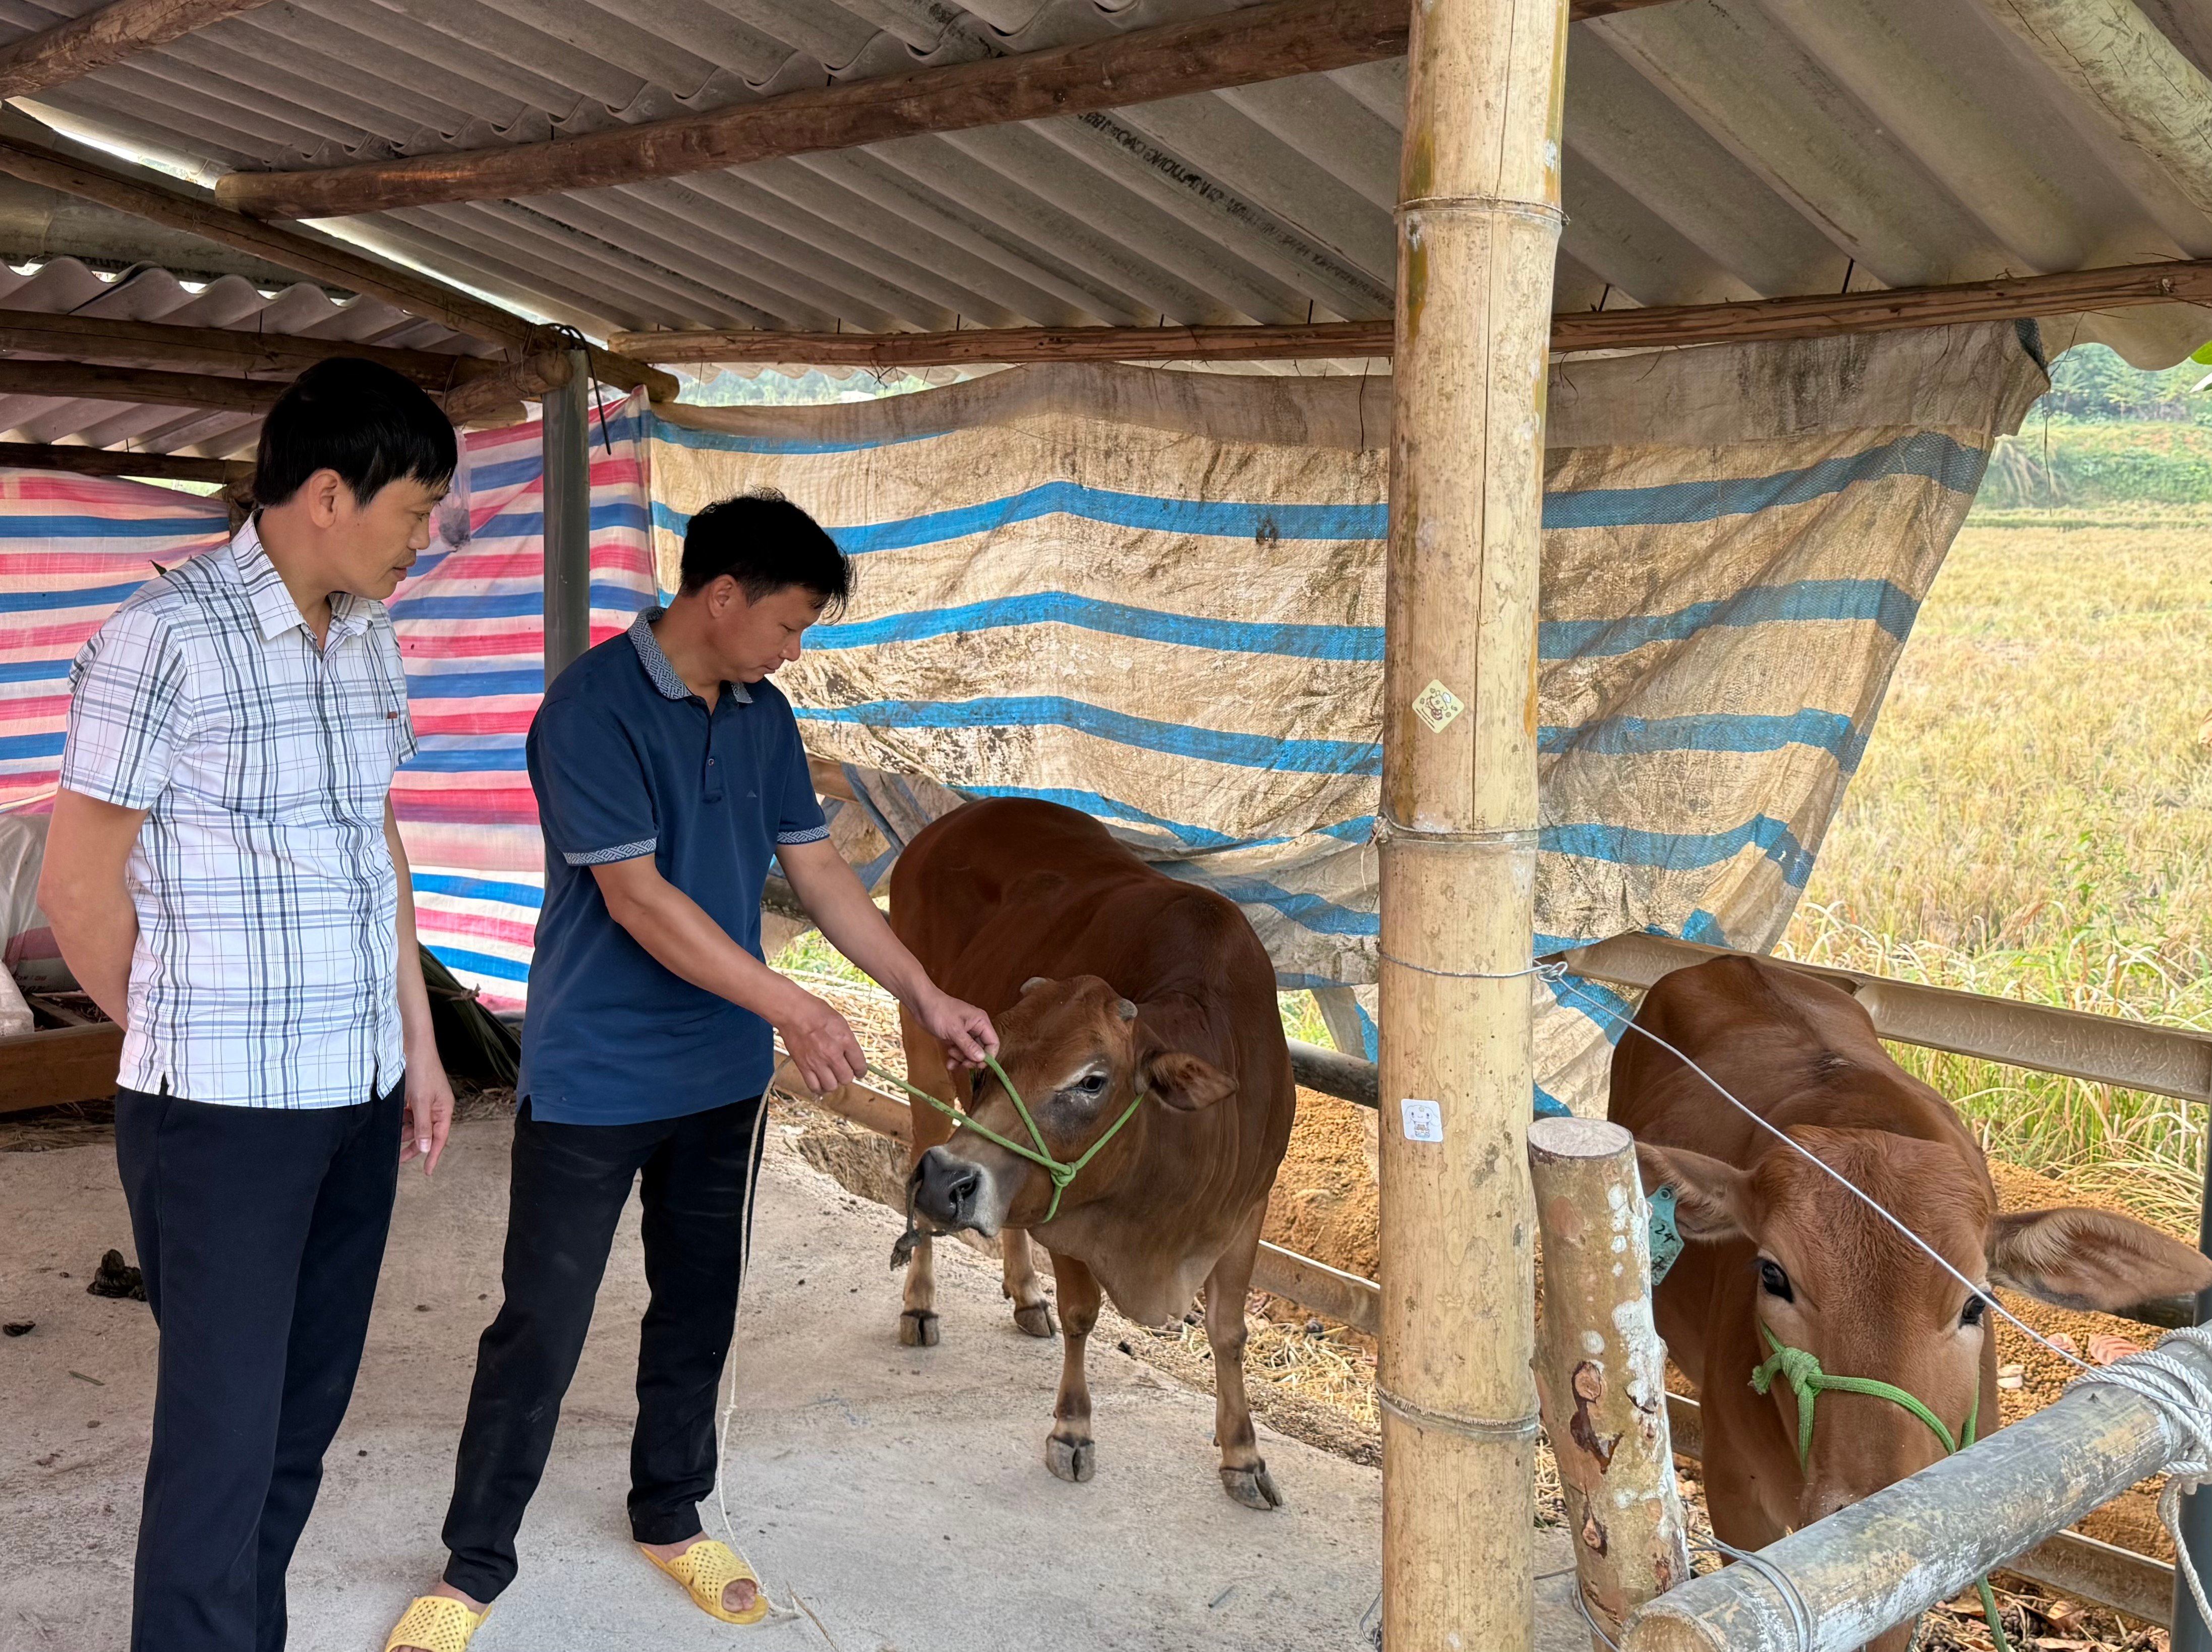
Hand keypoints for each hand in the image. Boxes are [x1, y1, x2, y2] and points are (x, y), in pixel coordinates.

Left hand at [400, 1055, 454, 1174]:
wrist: (412, 1046)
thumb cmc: (421, 1070)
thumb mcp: (421, 1101)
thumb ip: (423, 1125)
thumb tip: (427, 1148)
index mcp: (444, 1109)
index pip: (440, 1138)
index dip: (434, 1155)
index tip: (427, 1171)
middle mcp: (436, 1107)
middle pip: (427, 1133)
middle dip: (415, 1145)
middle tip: (400, 1158)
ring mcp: (425, 1101)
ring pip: (416, 1124)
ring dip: (406, 1132)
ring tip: (392, 1137)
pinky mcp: (415, 1096)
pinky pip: (409, 1114)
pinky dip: (401, 1120)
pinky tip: (392, 1122)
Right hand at [777, 990, 865, 1093]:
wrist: (793, 1012)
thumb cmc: (816, 1012)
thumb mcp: (840, 1022)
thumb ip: (847, 1041)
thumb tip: (851, 1055)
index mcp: (845, 1040)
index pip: (860, 1065)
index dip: (861, 1070)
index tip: (859, 1071)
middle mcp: (833, 1054)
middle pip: (847, 1078)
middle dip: (847, 1076)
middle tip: (843, 1071)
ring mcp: (817, 1062)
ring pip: (831, 1086)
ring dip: (833, 1082)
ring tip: (831, 1076)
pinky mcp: (803, 1066)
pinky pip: (814, 1086)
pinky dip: (819, 1087)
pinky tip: (820, 1082)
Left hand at [917, 988, 997, 1068]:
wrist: (921, 1004)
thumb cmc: (939, 1011)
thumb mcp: (954, 1030)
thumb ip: (968, 1045)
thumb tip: (982, 1059)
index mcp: (981, 1022)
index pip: (993, 1042)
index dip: (988, 1055)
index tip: (978, 1065)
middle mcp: (976, 1028)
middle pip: (982, 1050)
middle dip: (972, 1058)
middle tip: (962, 1063)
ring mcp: (965, 1033)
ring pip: (970, 1052)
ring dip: (962, 1059)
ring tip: (950, 1055)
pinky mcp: (955, 1037)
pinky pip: (960, 1051)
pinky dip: (956, 1058)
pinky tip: (949, 1063)